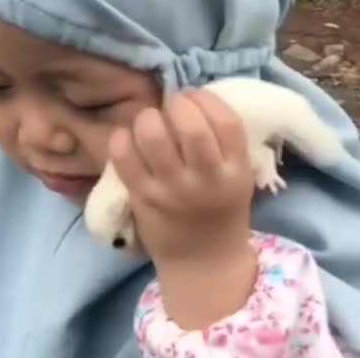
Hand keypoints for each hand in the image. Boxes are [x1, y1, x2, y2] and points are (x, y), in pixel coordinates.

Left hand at [111, 89, 257, 327]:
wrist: (202, 262)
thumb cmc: (220, 212)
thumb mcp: (238, 177)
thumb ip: (222, 143)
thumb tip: (189, 100)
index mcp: (235, 171)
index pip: (225, 120)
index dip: (205, 98)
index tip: (194, 97)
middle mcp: (205, 179)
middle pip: (189, 125)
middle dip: (176, 103)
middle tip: (171, 107)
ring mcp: (171, 189)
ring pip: (153, 136)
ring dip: (148, 117)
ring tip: (149, 121)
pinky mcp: (142, 197)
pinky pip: (123, 157)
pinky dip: (122, 138)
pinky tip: (128, 138)